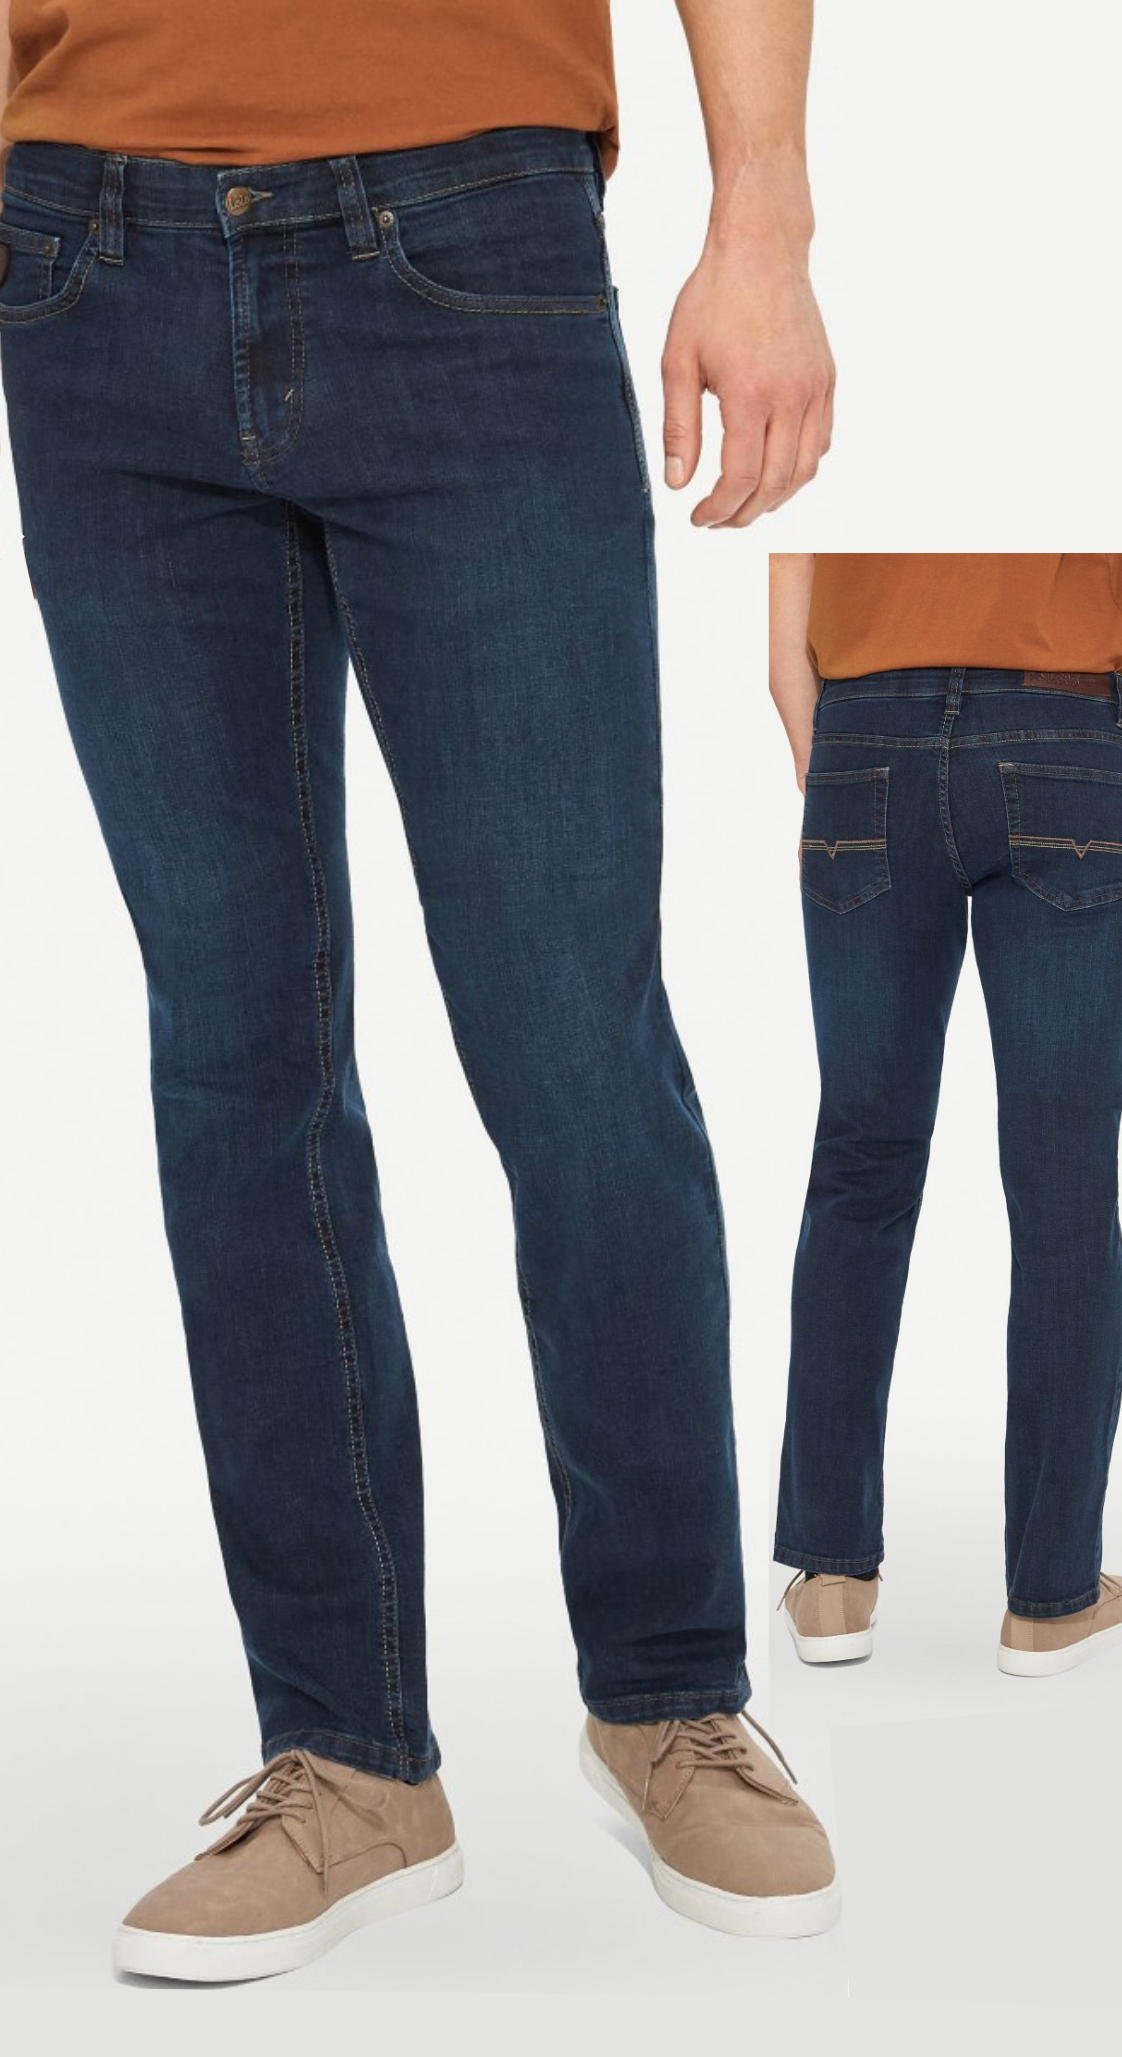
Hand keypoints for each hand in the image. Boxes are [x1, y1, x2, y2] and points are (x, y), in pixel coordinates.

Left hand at [662, 227, 833, 527]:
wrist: (762, 250)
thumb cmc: (713, 299)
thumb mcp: (678, 361)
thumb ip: (678, 427)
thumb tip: (677, 483)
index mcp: (750, 395)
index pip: (740, 479)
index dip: (718, 510)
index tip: (698, 518)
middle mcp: (791, 398)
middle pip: (775, 484)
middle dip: (744, 513)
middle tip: (717, 520)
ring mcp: (815, 390)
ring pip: (805, 471)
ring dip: (775, 498)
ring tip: (744, 504)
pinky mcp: (827, 381)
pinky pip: (821, 443)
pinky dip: (799, 469)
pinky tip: (773, 471)